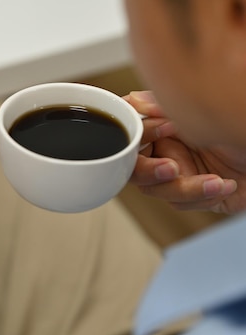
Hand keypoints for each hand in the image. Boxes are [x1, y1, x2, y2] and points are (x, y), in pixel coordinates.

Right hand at [124, 91, 243, 212]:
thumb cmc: (244, 125)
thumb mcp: (203, 109)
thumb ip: (164, 104)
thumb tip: (133, 101)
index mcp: (162, 124)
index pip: (130, 131)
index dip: (140, 134)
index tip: (165, 128)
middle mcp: (166, 148)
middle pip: (133, 168)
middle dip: (150, 171)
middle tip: (171, 168)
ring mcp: (178, 172)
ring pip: (155, 190)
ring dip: (183, 188)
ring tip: (215, 181)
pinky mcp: (193, 194)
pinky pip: (180, 203)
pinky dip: (202, 196)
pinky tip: (224, 185)